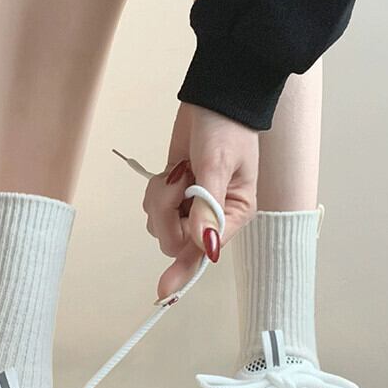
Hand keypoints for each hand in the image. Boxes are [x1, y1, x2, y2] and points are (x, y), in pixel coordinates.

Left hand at [143, 103, 257, 298]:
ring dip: (161, 198)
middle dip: (168, 214)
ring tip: (178, 172)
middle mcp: (213, 219)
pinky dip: (156, 190)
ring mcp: (191, 207)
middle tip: (177, 183)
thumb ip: (207, 208)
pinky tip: (172, 171)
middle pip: (175, 242)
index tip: (164, 291)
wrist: (215, 96)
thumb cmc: (227, 129)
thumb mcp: (218, 167)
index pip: (204, 251)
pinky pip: (153, 208)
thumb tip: (204, 247)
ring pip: (160, 225)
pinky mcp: (174, 195)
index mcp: (234, 216)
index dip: (184, 268)